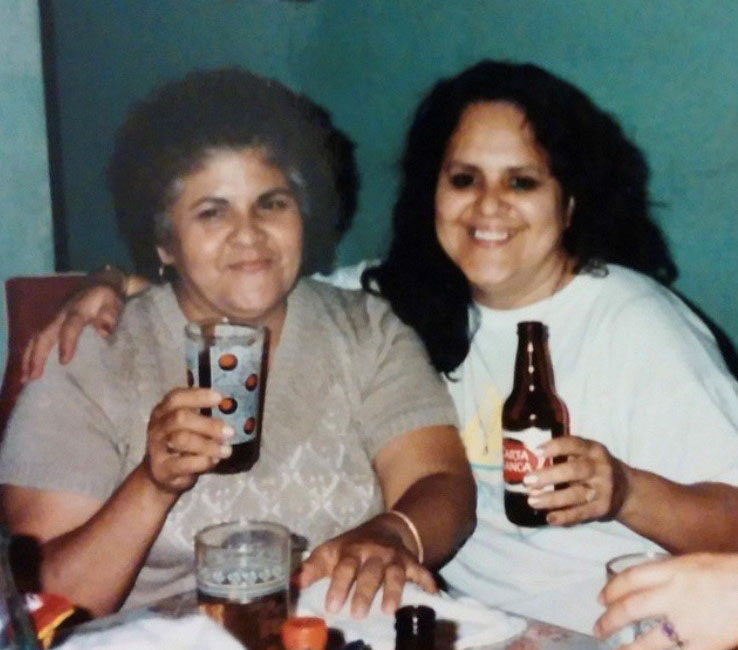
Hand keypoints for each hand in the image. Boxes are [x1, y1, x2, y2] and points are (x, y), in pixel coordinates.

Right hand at [22, 285, 122, 381]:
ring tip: (26, 378)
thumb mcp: (114, 305)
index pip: (71, 327)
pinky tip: (28, 370)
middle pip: (46, 334)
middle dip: (38, 355)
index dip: (67, 343)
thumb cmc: (108, 298)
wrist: (99, 283)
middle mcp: (61, 314)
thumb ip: (109, 318)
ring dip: (29, 357)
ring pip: (37, 337)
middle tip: (34, 377)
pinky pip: (38, 338)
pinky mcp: (51, 323)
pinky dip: (30, 353)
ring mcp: (54, 318)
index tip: (64, 362)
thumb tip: (103, 333)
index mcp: (79, 310)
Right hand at [144, 387, 233, 492]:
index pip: (176, 397)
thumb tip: (229, 407)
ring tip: (226, 450)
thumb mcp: (187, 425)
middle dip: (208, 424)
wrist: (159, 473)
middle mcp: (157, 426)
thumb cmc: (180, 443)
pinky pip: (183, 463)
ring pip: (181, 439)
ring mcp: (156, 448)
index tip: (220, 398)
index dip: (198, 395)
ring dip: (208, 445)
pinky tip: (214, 461)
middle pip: (180, 418)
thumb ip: (202, 415)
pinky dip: (202, 461)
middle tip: (230, 432)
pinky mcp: (161, 469)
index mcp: (163, 410)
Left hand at [295, 514, 436, 618]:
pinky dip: (427, 583)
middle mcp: (373, 553)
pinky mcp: (412, 562)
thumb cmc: (353, 547)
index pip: (343, 567)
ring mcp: (394, 557)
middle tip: (356, 614)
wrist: (386, 529)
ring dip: (392, 591)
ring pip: (394, 573)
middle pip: (368, 572)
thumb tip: (293, 584)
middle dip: (363, 592)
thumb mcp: (331, 552)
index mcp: (351, 551)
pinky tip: (431, 596)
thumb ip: (313, 568)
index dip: (337, 586)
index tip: (330, 606)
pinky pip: (421, 572)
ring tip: (388, 611)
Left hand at [524, 435, 629, 524]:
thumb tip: (528, 460)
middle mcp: (601, 468)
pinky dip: (564, 517)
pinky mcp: (602, 509)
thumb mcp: (587, 454)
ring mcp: (604, 490)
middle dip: (549, 476)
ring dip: (552, 499)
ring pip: (576, 495)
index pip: (575, 444)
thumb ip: (566, 455)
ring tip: (532, 500)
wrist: (627, 490)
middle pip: (575, 471)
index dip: (556, 447)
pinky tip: (549, 518)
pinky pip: (581, 513)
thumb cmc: (594, 468)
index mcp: (594, 450)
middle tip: (528, 481)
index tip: (536, 451)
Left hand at [594, 553, 737, 649]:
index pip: (630, 579)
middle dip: (610, 619)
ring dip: (629, 647)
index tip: (600, 599)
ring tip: (616, 649)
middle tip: (598, 628)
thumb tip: (644, 583)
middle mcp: (674, 595)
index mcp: (672, 571)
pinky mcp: (705, 645)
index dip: (611, 589)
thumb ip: (668, 573)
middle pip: (632, 608)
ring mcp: (689, 623)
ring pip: (649, 639)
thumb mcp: (692, 563)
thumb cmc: (728, 572)